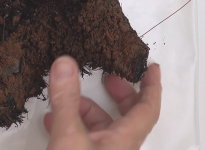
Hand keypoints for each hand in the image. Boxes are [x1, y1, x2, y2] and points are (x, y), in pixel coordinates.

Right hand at [44, 56, 160, 149]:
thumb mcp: (68, 137)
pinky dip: (72, 124)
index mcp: (124, 140)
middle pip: (128, 115)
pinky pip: (85, 138)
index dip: (152, 86)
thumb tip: (65, 64)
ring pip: (102, 127)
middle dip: (119, 93)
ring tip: (69, 96)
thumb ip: (66, 101)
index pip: (148, 108)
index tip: (151, 67)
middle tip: (108, 76)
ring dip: (88, 109)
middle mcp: (118, 148)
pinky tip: (52, 120)